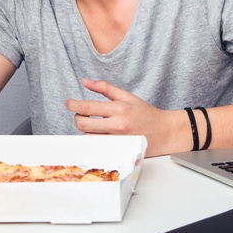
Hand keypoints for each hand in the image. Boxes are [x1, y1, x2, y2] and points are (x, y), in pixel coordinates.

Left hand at [65, 79, 183, 156]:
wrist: (164, 132)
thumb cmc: (145, 113)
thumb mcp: (126, 96)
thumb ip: (105, 87)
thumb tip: (85, 81)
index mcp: (119, 108)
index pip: (88, 107)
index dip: (73, 105)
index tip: (68, 103)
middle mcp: (117, 125)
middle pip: (84, 124)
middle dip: (78, 118)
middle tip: (81, 115)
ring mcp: (117, 140)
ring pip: (89, 137)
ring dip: (86, 131)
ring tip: (92, 126)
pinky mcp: (119, 150)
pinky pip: (98, 147)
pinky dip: (94, 141)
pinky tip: (98, 136)